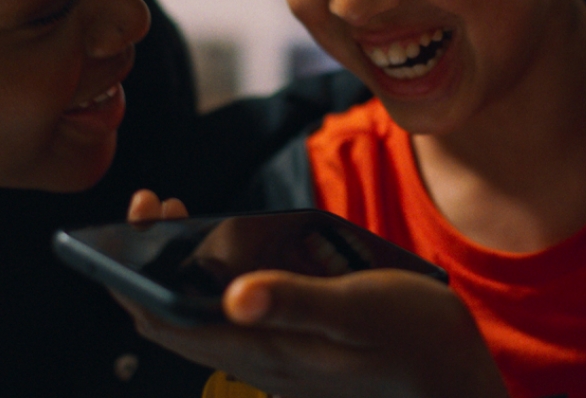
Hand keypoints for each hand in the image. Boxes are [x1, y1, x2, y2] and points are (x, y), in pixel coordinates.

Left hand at [120, 191, 508, 397]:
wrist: (452, 378)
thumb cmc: (414, 336)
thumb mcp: (360, 308)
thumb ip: (298, 300)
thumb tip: (233, 294)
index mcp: (263, 349)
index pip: (165, 321)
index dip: (133, 274)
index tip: (140, 216)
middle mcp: (258, 359)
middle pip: (172, 318)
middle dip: (148, 263)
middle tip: (159, 206)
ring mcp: (275, 356)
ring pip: (201, 317)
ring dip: (182, 269)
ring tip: (187, 218)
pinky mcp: (293, 348)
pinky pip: (235, 316)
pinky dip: (217, 279)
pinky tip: (241, 248)